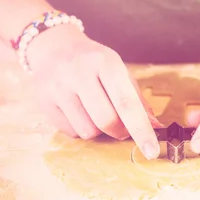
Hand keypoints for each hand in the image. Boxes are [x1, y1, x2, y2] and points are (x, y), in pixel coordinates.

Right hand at [27, 24, 160, 159]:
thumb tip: (156, 128)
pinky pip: (71, 132)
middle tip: (121, 128)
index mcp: (105, 62)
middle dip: (119, 131)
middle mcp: (79, 72)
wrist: (55, 49)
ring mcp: (58, 87)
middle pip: (106, 121)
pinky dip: (80, 128)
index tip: (152, 151)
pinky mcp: (44, 101)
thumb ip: (137, 101)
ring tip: (94, 112)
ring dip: (97, 131)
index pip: (126, 103)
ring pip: (87, 131)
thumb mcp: (119, 73)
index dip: (141, 130)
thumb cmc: (95, 64)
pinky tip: (77, 111)